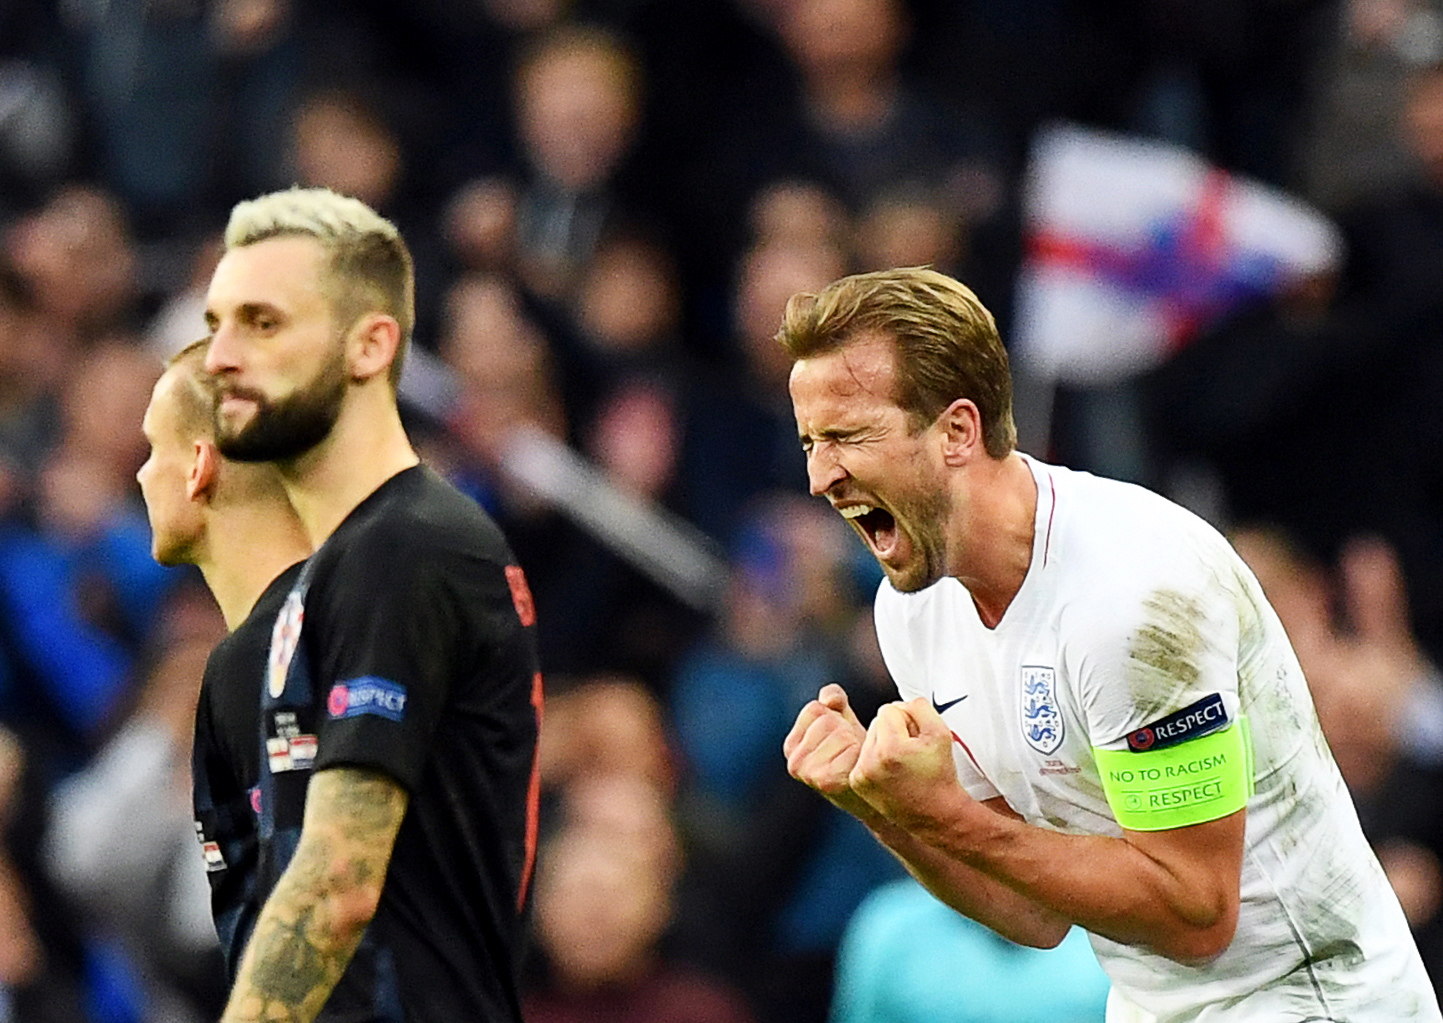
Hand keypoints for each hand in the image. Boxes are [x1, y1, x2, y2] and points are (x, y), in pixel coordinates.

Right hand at [783, 684, 872, 817]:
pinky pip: (851, 747)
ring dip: (855, 741)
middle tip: (853, 751)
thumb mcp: (842, 724)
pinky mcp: (827, 780)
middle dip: (846, 730)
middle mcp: (795, 761)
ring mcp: (809, 773)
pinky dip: (862, 753)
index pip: (815, 708)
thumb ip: (834, 702)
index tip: (842, 737)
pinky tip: (861, 767)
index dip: (836, 717)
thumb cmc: (856, 759)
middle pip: (827, 720)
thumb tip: (830, 698)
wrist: (875, 797)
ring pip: (839, 732)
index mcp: (792, 745)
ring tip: (857, 759)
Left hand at [850, 698, 965, 832]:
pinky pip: (863, 754)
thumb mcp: (940, 732)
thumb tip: (900, 705)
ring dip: (884, 743)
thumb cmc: (939, 774)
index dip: (908, 720)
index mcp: (890, 748)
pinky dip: (875, 758)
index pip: (889, 709)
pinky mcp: (857, 782)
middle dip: (895, 731)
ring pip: (870, 737)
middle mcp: (871, 761)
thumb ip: (919, 707)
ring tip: (902, 762)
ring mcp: (861, 774)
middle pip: (877, 722)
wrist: (935, 813)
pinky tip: (892, 771)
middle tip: (911, 751)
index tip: (917, 740)